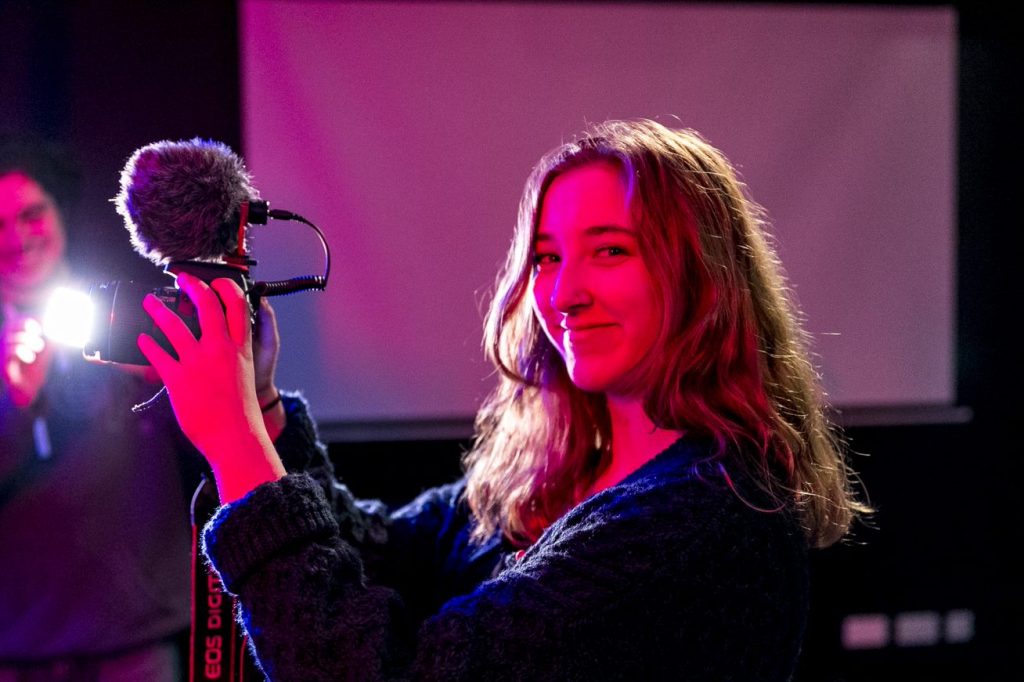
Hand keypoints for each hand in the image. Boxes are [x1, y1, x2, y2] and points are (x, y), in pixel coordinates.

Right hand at [2, 312, 52, 407]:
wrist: (30, 388)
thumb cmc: (35, 366)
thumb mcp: (46, 348)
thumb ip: (52, 336)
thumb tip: (64, 323)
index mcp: (15, 336)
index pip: (14, 318)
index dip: (21, 314)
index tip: (37, 322)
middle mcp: (5, 343)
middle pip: (10, 324)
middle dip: (26, 324)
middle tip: (38, 331)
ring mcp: (2, 353)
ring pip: (10, 337)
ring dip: (27, 340)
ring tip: (38, 347)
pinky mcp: (3, 364)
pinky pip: (10, 351)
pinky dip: (23, 351)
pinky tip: (30, 358)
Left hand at [138, 274, 285, 501]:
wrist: (235, 437)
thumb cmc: (241, 410)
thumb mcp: (246, 373)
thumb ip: (235, 353)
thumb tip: (226, 340)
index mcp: (241, 348)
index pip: (238, 305)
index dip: (227, 288)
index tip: (217, 282)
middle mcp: (220, 349)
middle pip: (206, 305)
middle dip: (192, 286)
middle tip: (182, 279)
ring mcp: (198, 362)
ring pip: (174, 325)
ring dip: (158, 310)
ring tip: (149, 302)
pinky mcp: (178, 379)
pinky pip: (157, 354)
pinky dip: (147, 344)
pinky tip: (141, 339)